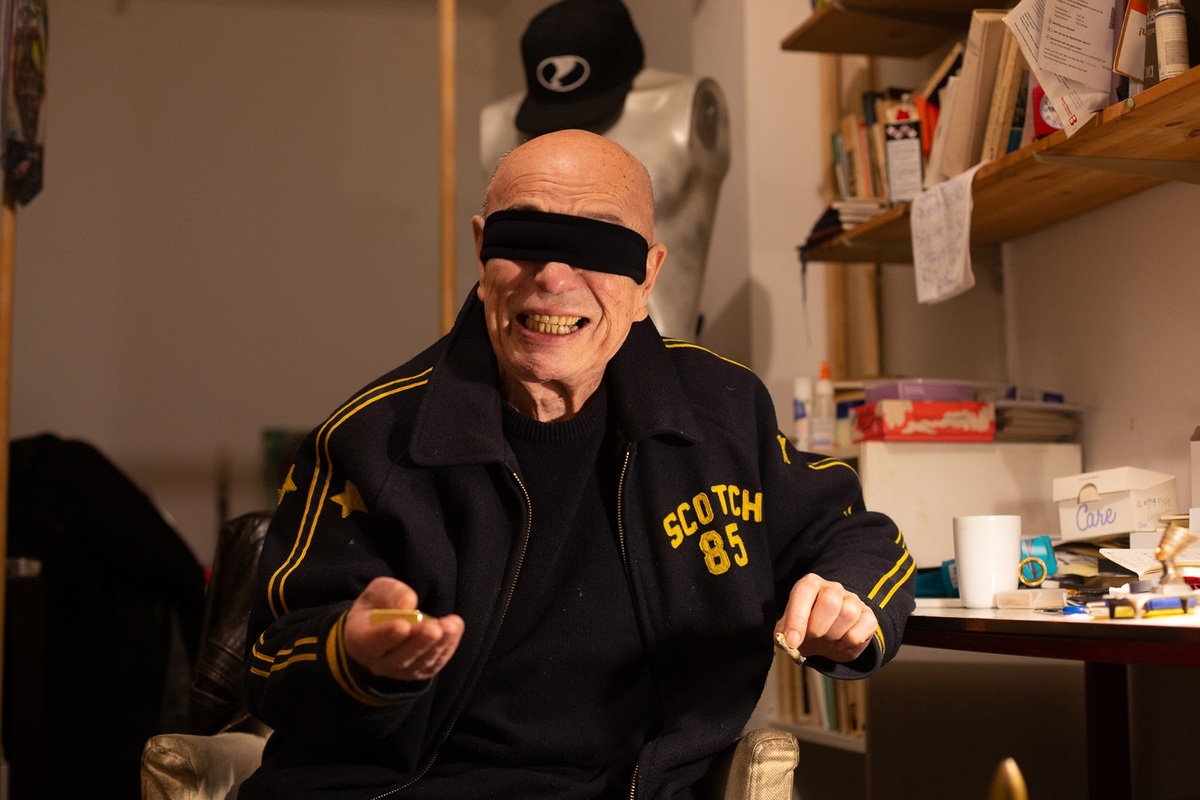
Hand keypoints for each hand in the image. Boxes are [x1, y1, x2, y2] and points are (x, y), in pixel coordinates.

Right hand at [343, 577, 464, 681]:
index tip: (403, 625)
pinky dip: (446, 649)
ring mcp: (398, 671)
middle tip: (435, 629)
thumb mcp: (378, 591)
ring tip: (452, 626)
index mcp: (359, 640)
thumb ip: (390, 594)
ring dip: (438, 645)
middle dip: (419, 642)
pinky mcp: (417, 672)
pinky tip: (455, 630)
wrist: (381, 626)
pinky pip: (433, 665)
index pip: (371, 642)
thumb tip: (408, 604)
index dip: (387, 635)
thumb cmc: (378, 605)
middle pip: (399, 658)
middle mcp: (377, 662)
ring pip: (419, 664)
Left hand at [776, 573, 876, 662]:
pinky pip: (866, 625)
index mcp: (809, 585)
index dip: (797, 618)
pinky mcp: (868, 614)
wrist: (828, 640)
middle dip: (818, 627)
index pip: (804, 592)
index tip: (792, 641)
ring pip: (849, 612)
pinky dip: (852, 641)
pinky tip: (842, 644)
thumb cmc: (805, 632)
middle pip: (830, 601)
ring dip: (835, 635)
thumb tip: (788, 640)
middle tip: (814, 638)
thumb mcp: (789, 633)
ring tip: (828, 640)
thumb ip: (784, 635)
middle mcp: (832, 588)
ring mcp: (852, 599)